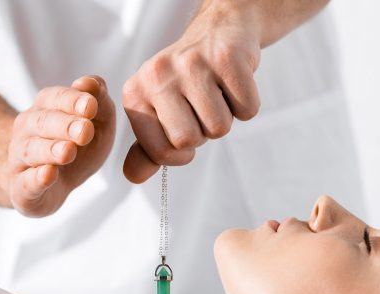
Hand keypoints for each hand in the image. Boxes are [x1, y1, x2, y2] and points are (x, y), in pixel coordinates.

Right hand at [6, 76, 115, 216]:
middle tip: (85, 130)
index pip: (55, 97)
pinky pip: (26, 182)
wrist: (51, 184)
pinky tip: (48, 175)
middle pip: (43, 122)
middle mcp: (27, 129)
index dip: (73, 101)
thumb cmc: (77, 146)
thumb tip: (93, 83)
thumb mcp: (98, 123)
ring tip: (68, 151)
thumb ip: (100, 102)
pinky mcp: (22, 188)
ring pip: (32, 150)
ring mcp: (20, 159)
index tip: (91, 106)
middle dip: (65, 125)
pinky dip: (36, 179)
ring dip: (51, 150)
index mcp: (46, 108)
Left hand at [121, 5, 260, 183]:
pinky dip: (246, 105)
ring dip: (226, 117)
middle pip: (190, 141)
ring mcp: (192, 63)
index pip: (162, 152)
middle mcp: (158, 74)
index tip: (185, 128)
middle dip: (204, 133)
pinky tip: (233, 83)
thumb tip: (132, 176)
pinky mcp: (227, 58)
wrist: (219, 33)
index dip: (181, 152)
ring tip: (217, 93)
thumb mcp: (160, 112)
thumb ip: (148, 148)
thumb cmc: (188, 82)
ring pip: (220, 127)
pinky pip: (247, 110)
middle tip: (202, 107)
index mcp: (136, 93)